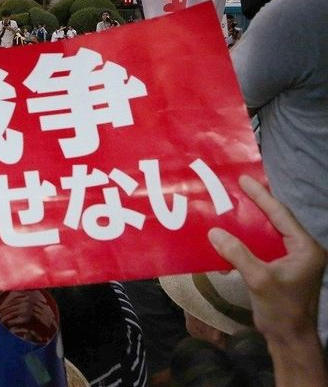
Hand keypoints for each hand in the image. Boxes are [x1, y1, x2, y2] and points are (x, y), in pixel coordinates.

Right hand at [208, 175, 326, 343]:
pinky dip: (245, 245)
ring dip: (247, 227)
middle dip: (255, 207)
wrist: (290, 339)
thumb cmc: (281, 309)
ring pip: (268, 236)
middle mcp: (302, 251)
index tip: (244, 180)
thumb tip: (214, 232)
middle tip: (235, 190)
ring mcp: (293, 262)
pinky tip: (229, 242)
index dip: (262, 197)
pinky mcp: (282, 272)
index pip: (282, 216)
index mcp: (306, 249)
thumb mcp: (258, 279)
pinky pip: (262, 250)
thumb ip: (237, 253)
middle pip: (276, 222)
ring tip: (229, 210)